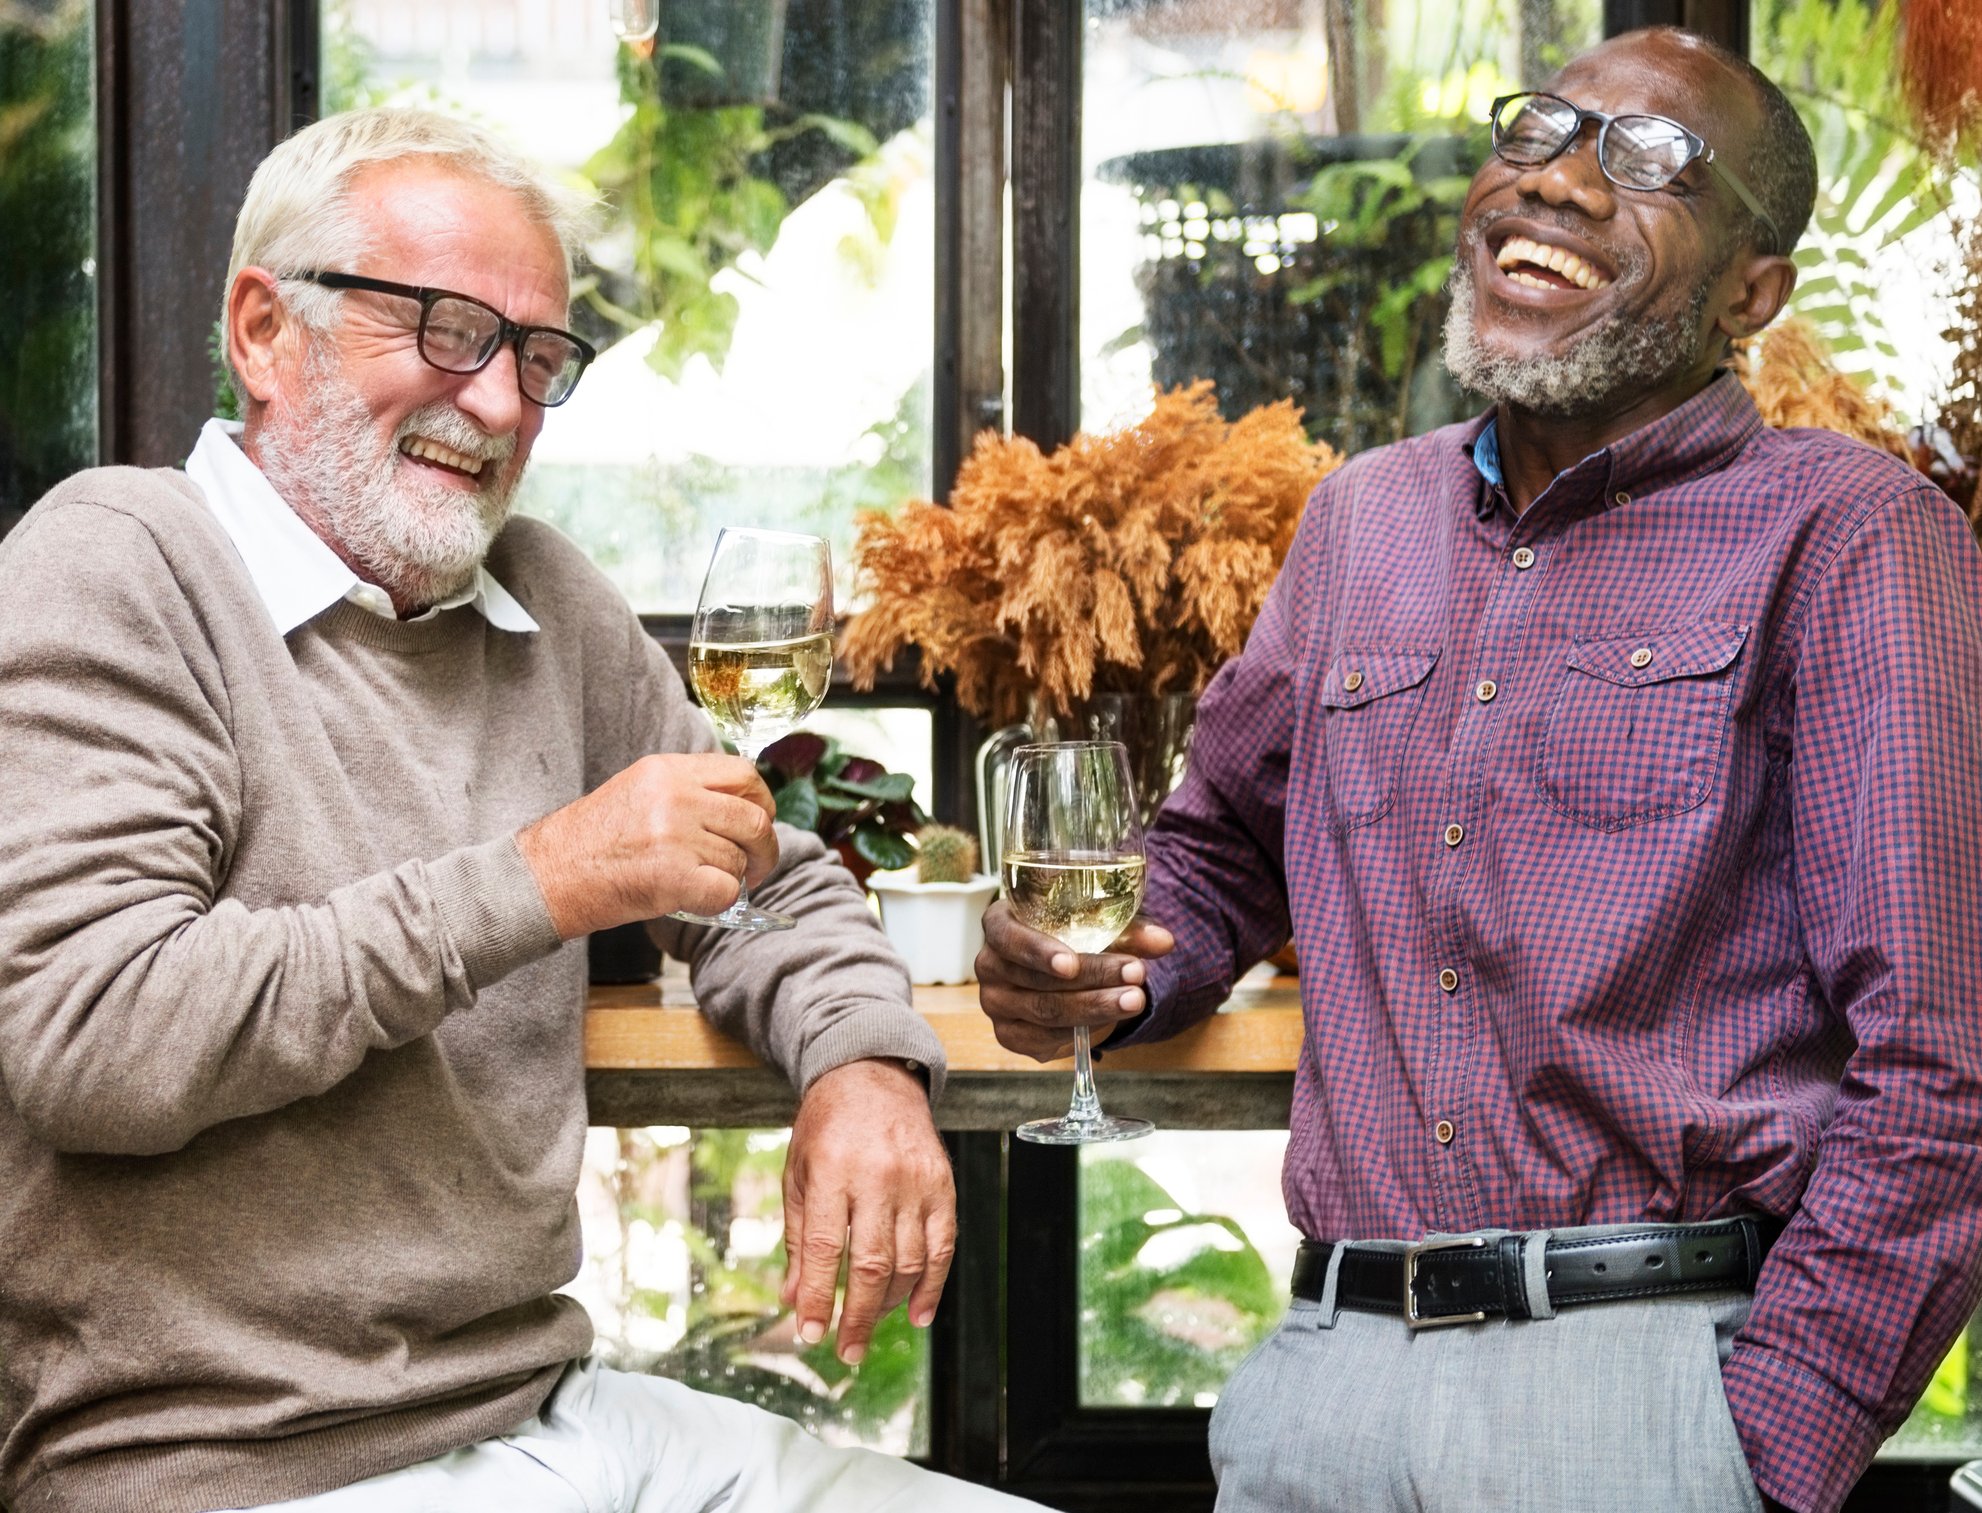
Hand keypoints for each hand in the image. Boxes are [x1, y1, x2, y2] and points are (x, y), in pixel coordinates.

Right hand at [517, 753, 778, 937]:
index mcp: (667, 770)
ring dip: (731, 878)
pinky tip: (697, 901)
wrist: (546, 876)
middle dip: (764, 848)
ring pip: (738, 860)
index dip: (761, 801)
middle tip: (756, 866)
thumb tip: (740, 806)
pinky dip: (719, 902)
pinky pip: (726, 891)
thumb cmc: (590, 841)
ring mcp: (674, 835)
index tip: (760, 820)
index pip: (743, 773)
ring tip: (703, 883)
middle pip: (754, 818)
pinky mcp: (672, 876)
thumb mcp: (638, 791)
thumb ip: (687, 790)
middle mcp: (675, 796)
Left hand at [781, 1058, 954, 1363]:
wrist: (873, 1076)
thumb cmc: (826, 1128)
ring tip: (869, 1327)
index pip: (825, 1247)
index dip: (818, 1296)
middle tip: (845, 1351)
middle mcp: (878, 1175)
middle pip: (871, 1262)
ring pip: (909, 1260)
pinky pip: (943, 1245)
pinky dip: (932, 1285)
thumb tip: (794, 1297)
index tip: (810, 1334)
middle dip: (857, 1316)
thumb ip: (798, 1236)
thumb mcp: (798, 1173)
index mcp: (832, 1169)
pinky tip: (918, 1314)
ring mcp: (916, 1180)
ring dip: (889, 1305)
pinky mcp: (943, 1184)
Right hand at [975, 899, 1174, 1060]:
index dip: (1038, 951)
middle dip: (1091, 977)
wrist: (1057, 969)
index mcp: (999, 923)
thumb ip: (1129, 932)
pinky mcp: (1009, 1035)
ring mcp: (994, 1003)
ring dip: (1095, 1007)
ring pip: (1045, 1011)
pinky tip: (1110, 1020)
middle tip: (1135, 974)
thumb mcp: (1098, 925)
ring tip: (1135, 998)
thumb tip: (1165, 942)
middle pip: (1035, 979)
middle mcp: (989, 964)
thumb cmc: (1072, 935)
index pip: (1008, 936)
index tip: (1070, 963)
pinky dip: (1080, 1030)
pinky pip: (1044, 1039)